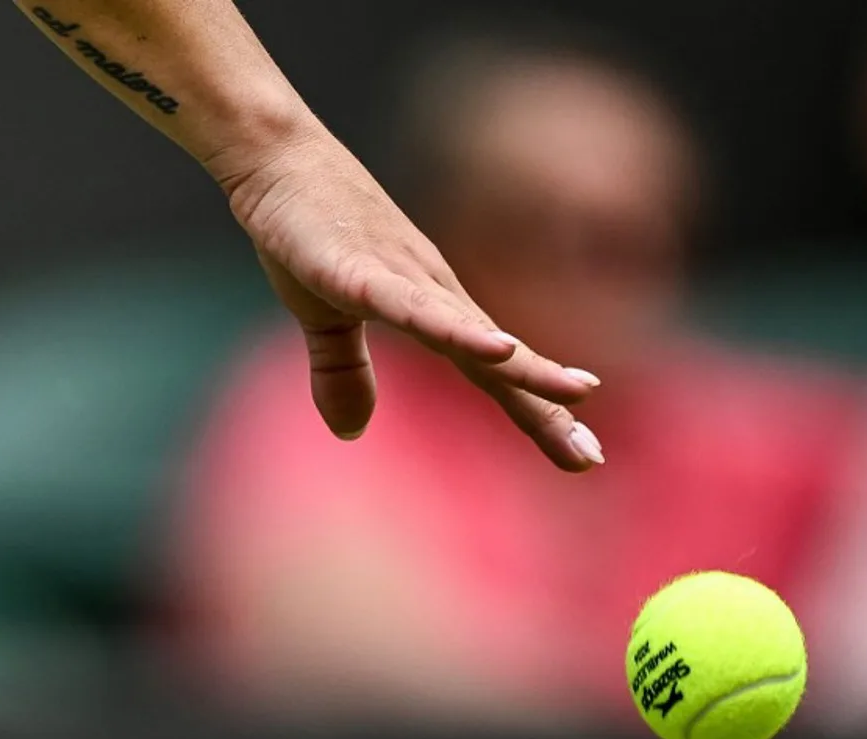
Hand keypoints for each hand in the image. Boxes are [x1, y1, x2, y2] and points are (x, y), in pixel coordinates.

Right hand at [209, 127, 604, 470]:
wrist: (274, 154)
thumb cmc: (306, 228)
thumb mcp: (323, 316)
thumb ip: (344, 372)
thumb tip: (352, 432)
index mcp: (432, 311)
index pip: (493, 374)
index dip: (537, 412)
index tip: (582, 455)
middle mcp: (435, 295)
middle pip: (500, 363)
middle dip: (547, 407)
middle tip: (592, 457)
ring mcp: (403, 279)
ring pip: (474, 334)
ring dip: (525, 367)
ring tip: (577, 395)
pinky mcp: (359, 271)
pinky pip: (412, 306)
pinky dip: (453, 329)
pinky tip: (496, 347)